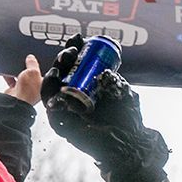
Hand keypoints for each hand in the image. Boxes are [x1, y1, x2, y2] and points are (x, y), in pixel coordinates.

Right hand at [3, 54, 42, 105]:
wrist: (15, 101)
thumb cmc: (28, 91)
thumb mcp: (33, 72)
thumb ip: (32, 64)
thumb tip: (31, 58)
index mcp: (45, 84)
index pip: (44, 73)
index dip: (40, 67)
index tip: (35, 60)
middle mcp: (36, 88)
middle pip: (32, 75)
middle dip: (28, 69)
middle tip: (25, 62)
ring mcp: (26, 90)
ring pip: (22, 77)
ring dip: (18, 72)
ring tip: (16, 66)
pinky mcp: (16, 90)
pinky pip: (12, 81)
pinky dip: (9, 76)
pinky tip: (7, 72)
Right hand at [42, 35, 167, 181]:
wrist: (130, 143)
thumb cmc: (129, 119)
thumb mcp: (123, 92)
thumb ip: (114, 80)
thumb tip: (104, 68)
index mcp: (87, 89)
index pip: (75, 67)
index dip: (74, 52)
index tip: (79, 39)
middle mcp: (73, 98)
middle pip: (61, 74)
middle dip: (64, 58)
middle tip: (72, 48)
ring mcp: (66, 111)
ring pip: (52, 87)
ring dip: (55, 70)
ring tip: (64, 59)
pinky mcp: (61, 124)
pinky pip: (50, 106)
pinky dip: (50, 91)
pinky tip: (56, 78)